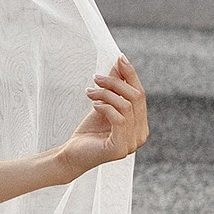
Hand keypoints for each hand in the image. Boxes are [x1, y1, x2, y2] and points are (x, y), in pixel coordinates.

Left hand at [64, 54, 147, 172]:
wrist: (72, 155)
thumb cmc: (89, 131)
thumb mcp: (103, 104)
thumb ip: (114, 87)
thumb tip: (120, 62)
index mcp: (141, 125)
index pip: (140, 94)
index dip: (131, 75)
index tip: (120, 58)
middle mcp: (141, 135)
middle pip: (136, 97)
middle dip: (116, 83)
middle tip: (97, 78)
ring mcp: (132, 143)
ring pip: (126, 106)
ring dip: (106, 94)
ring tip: (89, 92)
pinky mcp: (120, 148)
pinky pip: (119, 119)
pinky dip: (105, 107)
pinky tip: (94, 105)